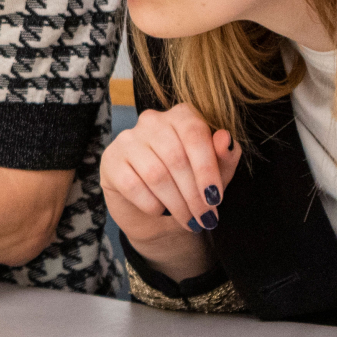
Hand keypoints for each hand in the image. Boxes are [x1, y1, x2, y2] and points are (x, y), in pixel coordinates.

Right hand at [99, 104, 238, 282]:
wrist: (154, 209)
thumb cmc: (189, 183)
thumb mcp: (215, 173)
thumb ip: (224, 156)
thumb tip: (225, 140)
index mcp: (182, 115)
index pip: (194, 134)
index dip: (207, 169)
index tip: (215, 198)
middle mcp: (152, 120)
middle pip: (176, 157)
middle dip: (194, 195)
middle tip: (205, 219)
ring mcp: (128, 139)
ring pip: (156, 174)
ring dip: (176, 204)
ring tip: (189, 221)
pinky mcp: (110, 160)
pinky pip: (133, 186)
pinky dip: (152, 205)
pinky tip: (161, 212)